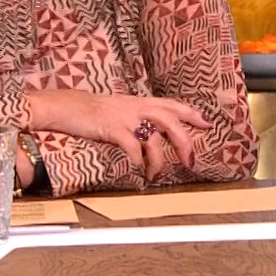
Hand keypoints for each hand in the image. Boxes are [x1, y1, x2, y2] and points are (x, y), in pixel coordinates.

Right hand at [25, 90, 206, 178]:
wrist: (69, 106)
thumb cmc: (96, 111)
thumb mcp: (122, 108)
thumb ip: (140, 116)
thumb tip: (156, 132)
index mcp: (142, 102)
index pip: (173, 105)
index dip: (191, 114)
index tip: (207, 124)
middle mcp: (137, 108)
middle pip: (170, 121)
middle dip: (184, 142)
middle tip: (190, 161)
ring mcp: (125, 118)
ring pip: (153, 137)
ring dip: (158, 159)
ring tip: (156, 174)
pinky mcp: (112, 129)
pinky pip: (131, 146)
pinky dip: (137, 160)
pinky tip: (137, 170)